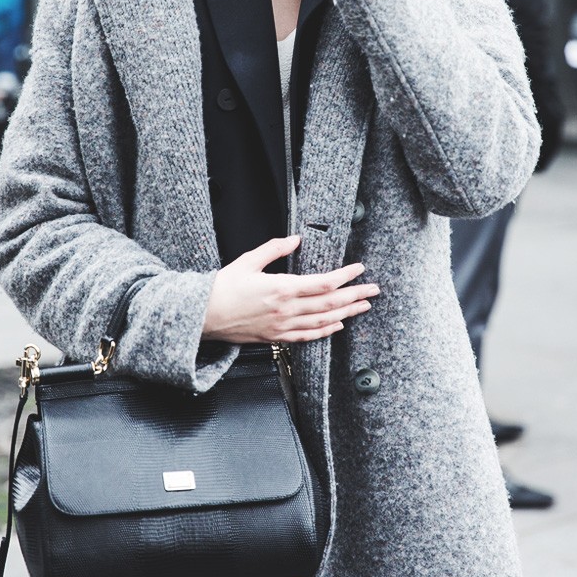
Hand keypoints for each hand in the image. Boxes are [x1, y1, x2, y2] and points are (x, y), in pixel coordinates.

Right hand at [202, 234, 379, 343]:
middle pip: (330, 303)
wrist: (202, 316)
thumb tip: (296, 239)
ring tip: (363, 306)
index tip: (359, 269)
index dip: (345, 277)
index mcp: (281, 288)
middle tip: (373, 289)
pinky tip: (337, 325)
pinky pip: (307, 337)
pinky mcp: (276, 337)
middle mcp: (286, 310)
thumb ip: (275, 248)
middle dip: (355, 295)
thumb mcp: (248, 261)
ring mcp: (282, 326)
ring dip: (347, 313)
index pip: (323, 283)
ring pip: (323, 321)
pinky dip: (326, 331)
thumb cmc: (222, 288)